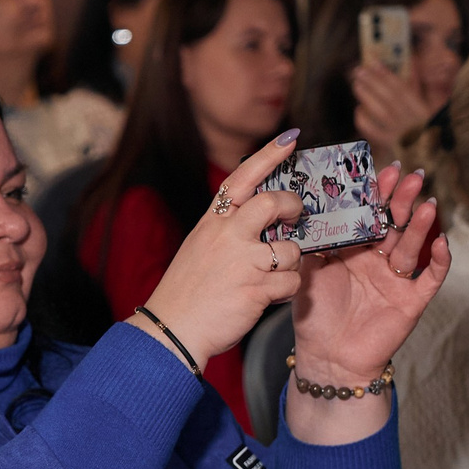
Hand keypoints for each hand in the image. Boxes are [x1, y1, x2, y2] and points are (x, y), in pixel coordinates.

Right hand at [134, 132, 307, 369]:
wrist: (172, 331)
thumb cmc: (186, 293)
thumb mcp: (199, 248)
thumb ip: (228, 230)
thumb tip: (266, 216)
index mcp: (212, 223)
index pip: (242, 179)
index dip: (269, 156)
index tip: (291, 138)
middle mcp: (226, 236)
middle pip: (273, 202)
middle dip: (293, 208)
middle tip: (295, 218)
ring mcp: (242, 261)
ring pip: (291, 249)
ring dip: (290, 263)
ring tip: (273, 275)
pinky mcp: (256, 288)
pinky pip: (292, 282)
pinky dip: (287, 291)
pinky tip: (269, 297)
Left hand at [288, 162, 450, 398]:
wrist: (326, 358)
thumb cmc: (314, 316)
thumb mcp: (306, 274)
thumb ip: (309, 245)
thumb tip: (300, 210)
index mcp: (354, 250)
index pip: (368, 216)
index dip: (376, 194)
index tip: (381, 171)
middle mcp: (378, 260)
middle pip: (394, 223)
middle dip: (401, 199)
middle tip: (409, 176)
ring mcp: (396, 279)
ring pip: (412, 245)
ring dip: (421, 224)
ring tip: (426, 203)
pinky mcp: (411, 301)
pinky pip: (430, 278)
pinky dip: (438, 261)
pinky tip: (441, 242)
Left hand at [350, 63, 434, 160]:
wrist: (434, 159)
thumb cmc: (431, 128)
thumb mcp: (433, 106)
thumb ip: (421, 86)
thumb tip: (413, 62)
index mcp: (423, 110)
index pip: (402, 88)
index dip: (387, 75)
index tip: (374, 63)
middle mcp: (411, 121)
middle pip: (388, 98)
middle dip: (373, 82)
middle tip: (358, 71)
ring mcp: (399, 134)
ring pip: (379, 112)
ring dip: (366, 96)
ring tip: (356, 84)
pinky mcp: (389, 146)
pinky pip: (372, 131)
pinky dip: (363, 119)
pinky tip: (359, 109)